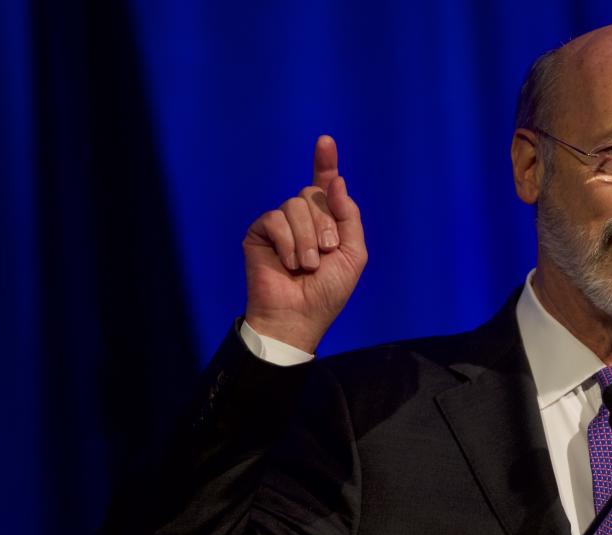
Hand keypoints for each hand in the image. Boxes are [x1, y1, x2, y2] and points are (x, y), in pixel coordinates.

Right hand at [242, 135, 366, 352]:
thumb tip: (335, 181)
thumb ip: (349, 216)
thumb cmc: (327, 292)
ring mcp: (280, 225)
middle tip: (324, 255)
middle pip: (313, 194)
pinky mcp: (260, 233)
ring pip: (295, 205)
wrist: (298, 316)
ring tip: (306, 266)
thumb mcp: (352, 253)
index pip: (324, 186)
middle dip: (325, 225)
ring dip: (307, 239)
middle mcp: (302, 219)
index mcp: (326, 222)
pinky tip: (288, 263)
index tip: (326, 141)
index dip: (325, 163)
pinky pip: (275, 219)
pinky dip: (287, 243)